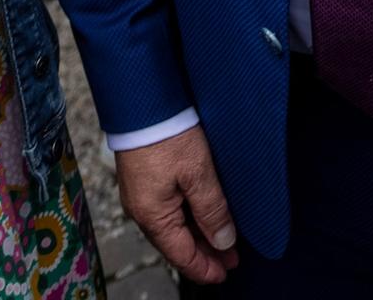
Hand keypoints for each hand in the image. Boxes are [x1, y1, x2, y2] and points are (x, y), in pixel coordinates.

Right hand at [115, 125, 239, 284]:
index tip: (226, 273)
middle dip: (205, 252)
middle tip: (232, 257)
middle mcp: (142, 210)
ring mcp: (141, 195)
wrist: (142, 99)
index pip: (182, 256)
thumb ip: (212, 210)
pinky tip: (202, 212)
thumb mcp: (198, 172)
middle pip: (177, 243)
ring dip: (198, 233)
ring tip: (223, 236)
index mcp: (153, 216)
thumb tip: (223, 241)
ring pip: (173, 225)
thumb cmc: (167, 133)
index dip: (206, 268)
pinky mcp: (143, 178)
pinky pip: (167, 208)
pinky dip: (187, 216)